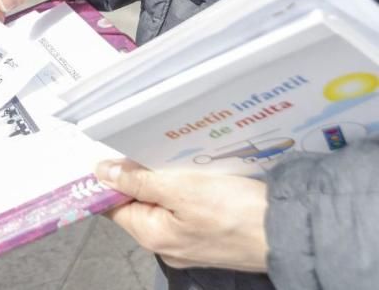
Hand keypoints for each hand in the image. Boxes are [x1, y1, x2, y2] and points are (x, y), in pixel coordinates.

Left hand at [97, 159, 268, 272]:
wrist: (290, 232)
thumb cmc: (237, 213)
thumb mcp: (181, 189)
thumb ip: (138, 182)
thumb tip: (102, 172)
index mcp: (152, 235)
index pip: (113, 206)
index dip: (108, 180)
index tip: (107, 153)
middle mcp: (167, 244)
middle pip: (139, 203)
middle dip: (142, 175)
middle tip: (150, 147)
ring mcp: (189, 242)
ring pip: (165, 203)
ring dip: (168, 179)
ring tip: (176, 157)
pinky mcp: (210, 236)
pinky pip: (187, 209)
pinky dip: (188, 189)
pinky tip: (198, 172)